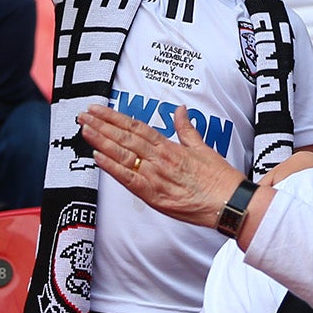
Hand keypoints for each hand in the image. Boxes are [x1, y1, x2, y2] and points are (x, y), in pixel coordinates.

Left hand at [78, 102, 243, 227]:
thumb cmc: (219, 178)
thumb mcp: (203, 147)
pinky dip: (112, 168)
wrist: (229, 202)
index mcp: (169, 146)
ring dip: (101, 141)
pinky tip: (98, 158)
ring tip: (85, 130)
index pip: (136, 127)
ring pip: (123, 154)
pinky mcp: (154, 195)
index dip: (115, 117)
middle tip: (83, 115)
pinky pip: (129, 179)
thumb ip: (186, 129)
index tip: (98, 110)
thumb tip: (180, 110)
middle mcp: (159, 158)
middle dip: (101, 125)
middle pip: (125, 137)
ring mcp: (155, 176)